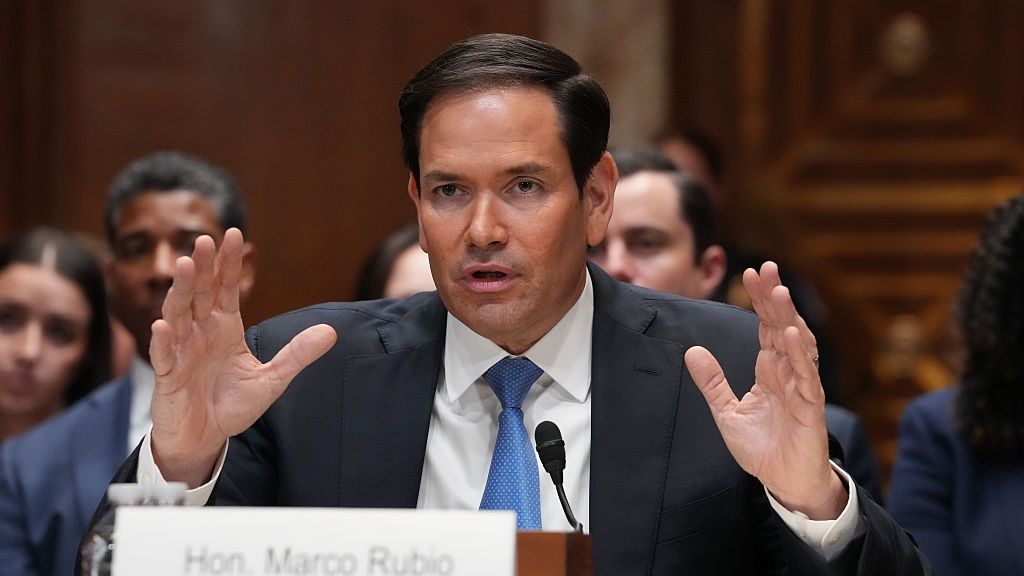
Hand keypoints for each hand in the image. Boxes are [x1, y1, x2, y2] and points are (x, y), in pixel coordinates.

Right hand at [149, 228, 336, 486]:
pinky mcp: (168, 377)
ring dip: (180, 290)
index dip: (228, 263)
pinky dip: (162, 341)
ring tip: (183, 265)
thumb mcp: (273, 379)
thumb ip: (298, 354)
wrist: (205, 438)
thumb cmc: (232, 405)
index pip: (225, 288)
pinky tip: (163, 326)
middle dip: (202, 266)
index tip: (234, 234)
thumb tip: (331, 331)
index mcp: (224, 327)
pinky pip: (163, 356)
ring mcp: (181, 351)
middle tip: (204, 239)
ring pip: (177, 314)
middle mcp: (200, 332)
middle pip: (200, 292)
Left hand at [684, 261, 845, 518]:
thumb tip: (692, 350)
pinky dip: (801, 354)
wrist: (784, 483)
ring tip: (779, 291)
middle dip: (773, 297)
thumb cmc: (762, 448)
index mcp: (770, 369)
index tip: (749, 272)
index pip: (765, 326)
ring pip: (797, 344)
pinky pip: (807, 376)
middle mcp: (788, 371)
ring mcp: (802, 386)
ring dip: (789, 317)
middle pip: (781, 326)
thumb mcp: (726, 412)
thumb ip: (712, 381)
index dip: (759, 299)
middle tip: (765, 267)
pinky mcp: (810, 407)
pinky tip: (792, 333)